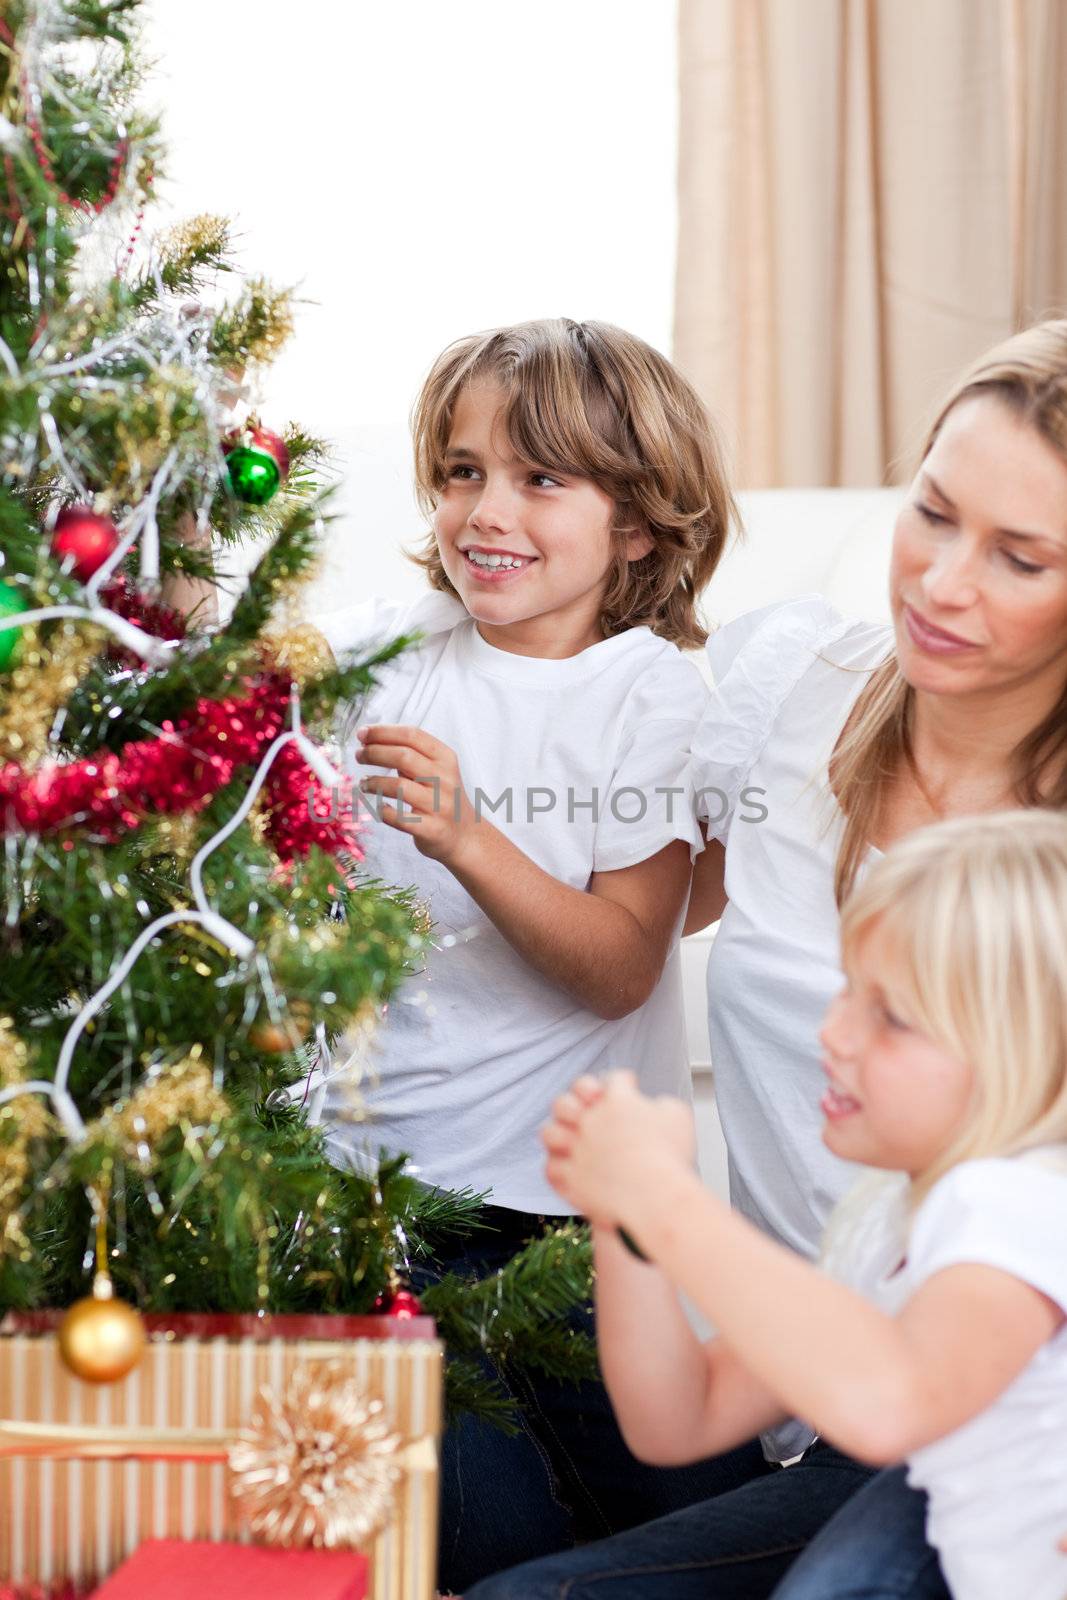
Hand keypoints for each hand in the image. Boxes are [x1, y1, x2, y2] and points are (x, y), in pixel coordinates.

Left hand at [356, 725, 476, 864]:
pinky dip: (383, 811)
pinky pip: (399, 818)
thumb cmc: (442, 797)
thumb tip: (372, 741)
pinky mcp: (431, 829)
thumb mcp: (436, 769)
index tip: (363, 733)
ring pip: (399, 786)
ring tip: (364, 783)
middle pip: (403, 756)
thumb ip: (411, 755)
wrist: (465, 834)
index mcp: (445, 758)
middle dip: (374, 753)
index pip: (412, 736)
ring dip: (374, 782)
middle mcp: (444, 779)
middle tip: (359, 755)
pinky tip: (378, 806)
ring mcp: (439, 805)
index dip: (383, 732)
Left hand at [542, 1069, 695, 1231]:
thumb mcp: (678, 1115)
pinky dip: (558, 1168)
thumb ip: (662, 1103)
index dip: (624, 1081)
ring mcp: (576, 1149)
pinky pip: (551, 1169)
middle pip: (567, 1100)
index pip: (615, 1079)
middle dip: (576, 1101)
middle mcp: (589, 1120)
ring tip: (571, 1138)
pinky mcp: (570, 1178)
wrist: (657, 1197)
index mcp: (617, 1099)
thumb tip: (654, 1107)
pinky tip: (569, 1168)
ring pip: (550, 1132)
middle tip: (589, 1108)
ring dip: (559, 1133)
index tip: (630, 1086)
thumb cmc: (670, 1156)